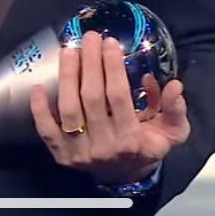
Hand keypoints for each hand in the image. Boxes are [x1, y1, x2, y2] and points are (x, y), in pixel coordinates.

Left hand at [30, 32, 189, 184]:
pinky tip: (38, 86)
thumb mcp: (171, 133)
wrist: (126, 177)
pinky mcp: (61, 155)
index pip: (118, 96)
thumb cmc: (146, 147)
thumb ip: (175, 111)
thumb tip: (175, 86)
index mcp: (131, 140)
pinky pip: (47, 131)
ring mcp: (79, 152)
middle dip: (90, 63)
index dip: (112, 67)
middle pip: (92, 97)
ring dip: (67, 76)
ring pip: (69, 109)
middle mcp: (104, 146)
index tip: (109, 43)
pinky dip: (39, 109)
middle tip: (89, 38)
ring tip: (69, 51)